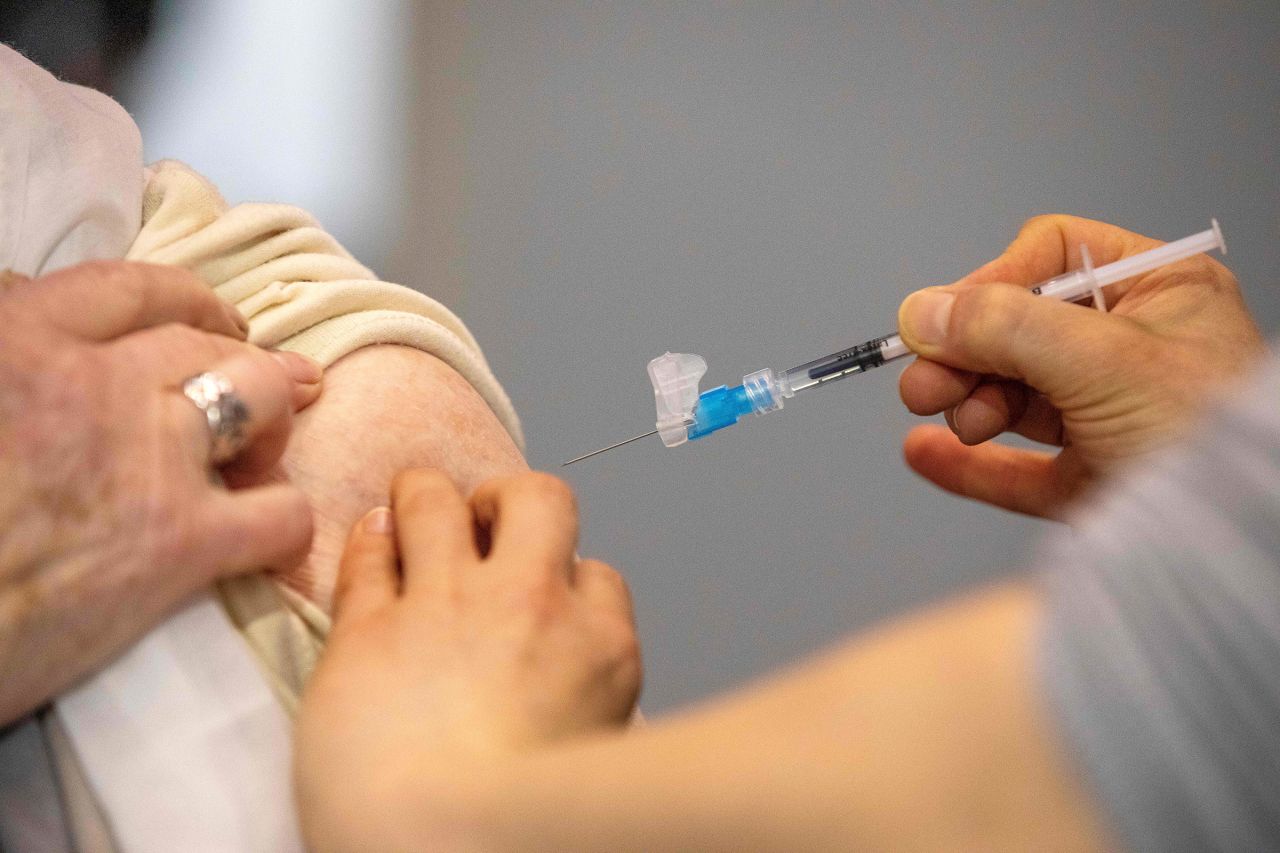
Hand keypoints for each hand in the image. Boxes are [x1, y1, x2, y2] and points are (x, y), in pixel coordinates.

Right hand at [0, 261, 321, 722]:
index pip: (132, 290)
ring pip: (262, 403)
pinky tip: (269, 542)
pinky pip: (282, 513)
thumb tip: (21, 294)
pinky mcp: (183, 543)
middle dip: (250, 363)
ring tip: (263, 459)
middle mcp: (97, 382)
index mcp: (21, 340)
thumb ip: (5, 348)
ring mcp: (151, 457)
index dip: (190, 302)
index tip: (215, 319)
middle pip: (209, 346)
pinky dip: (288, 526)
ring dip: (274, 426)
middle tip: (277, 385)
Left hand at [296, 470, 638, 846]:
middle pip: (538, 500)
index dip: (568, 577)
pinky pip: (368, 551)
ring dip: (424, 494)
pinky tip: (370, 537)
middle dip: (511, 499)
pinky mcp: (368, 627)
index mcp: (599, 648)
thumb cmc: (518, 830)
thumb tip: (567, 687)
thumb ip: (583, 696)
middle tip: (487, 521)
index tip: (545, 592)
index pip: (599, 575)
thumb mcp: (593, 751)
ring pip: (437, 498)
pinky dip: (369, 538)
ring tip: (414, 506)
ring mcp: (447, 606)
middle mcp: (532, 606)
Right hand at [896, 215, 1263, 517]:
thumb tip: (921, 312)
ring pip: (1013, 397)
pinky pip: (1017, 467)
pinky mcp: (1092, 481)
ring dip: (967, 403)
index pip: (1051, 259)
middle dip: (964, 355)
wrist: (1239, 539)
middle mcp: (1132, 350)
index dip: (993, 285)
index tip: (949, 321)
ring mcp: (1110, 417)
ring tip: (947, 417)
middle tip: (922, 382)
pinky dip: (968, 462)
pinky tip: (924, 453)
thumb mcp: (1102, 358)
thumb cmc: (1207, 433)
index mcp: (1158, 293)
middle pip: (1018, 331)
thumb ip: (1004, 326)